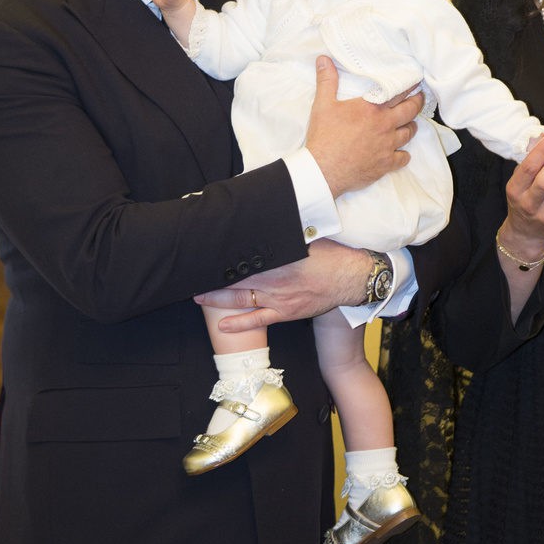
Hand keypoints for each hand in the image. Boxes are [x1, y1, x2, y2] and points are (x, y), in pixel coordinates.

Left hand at [195, 239, 368, 332]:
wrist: (352, 276)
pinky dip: (238, 323)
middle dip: (212, 276)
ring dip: (216, 298)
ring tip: (197, 296)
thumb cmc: (331, 253)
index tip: (204, 252)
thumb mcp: (305, 234)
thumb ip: (284, 231)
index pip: (241, 255)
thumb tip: (265, 218)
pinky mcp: (286, 312)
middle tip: (192, 274)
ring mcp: (278, 298)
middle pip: (235, 277)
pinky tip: (221, 324)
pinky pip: (257, 320)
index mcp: (277, 256)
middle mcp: (273, 278)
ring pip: (240, 299)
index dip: (220, 255)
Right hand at [305, 56, 423, 197]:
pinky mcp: (386, 164)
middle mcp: (385, 125)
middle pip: (410, 111)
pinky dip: (404, 155)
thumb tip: (323, 59)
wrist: (324, 169)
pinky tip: (402, 153)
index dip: (409, 86)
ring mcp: (388, 146)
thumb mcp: (323, 104)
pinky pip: (403, 158)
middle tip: (419, 99)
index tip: (416, 82)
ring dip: (411, 127)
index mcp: (372, 108)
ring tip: (410, 124)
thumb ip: (327, 81)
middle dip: (417, 103)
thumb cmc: (324, 137)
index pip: (398, 93)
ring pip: (409, 133)